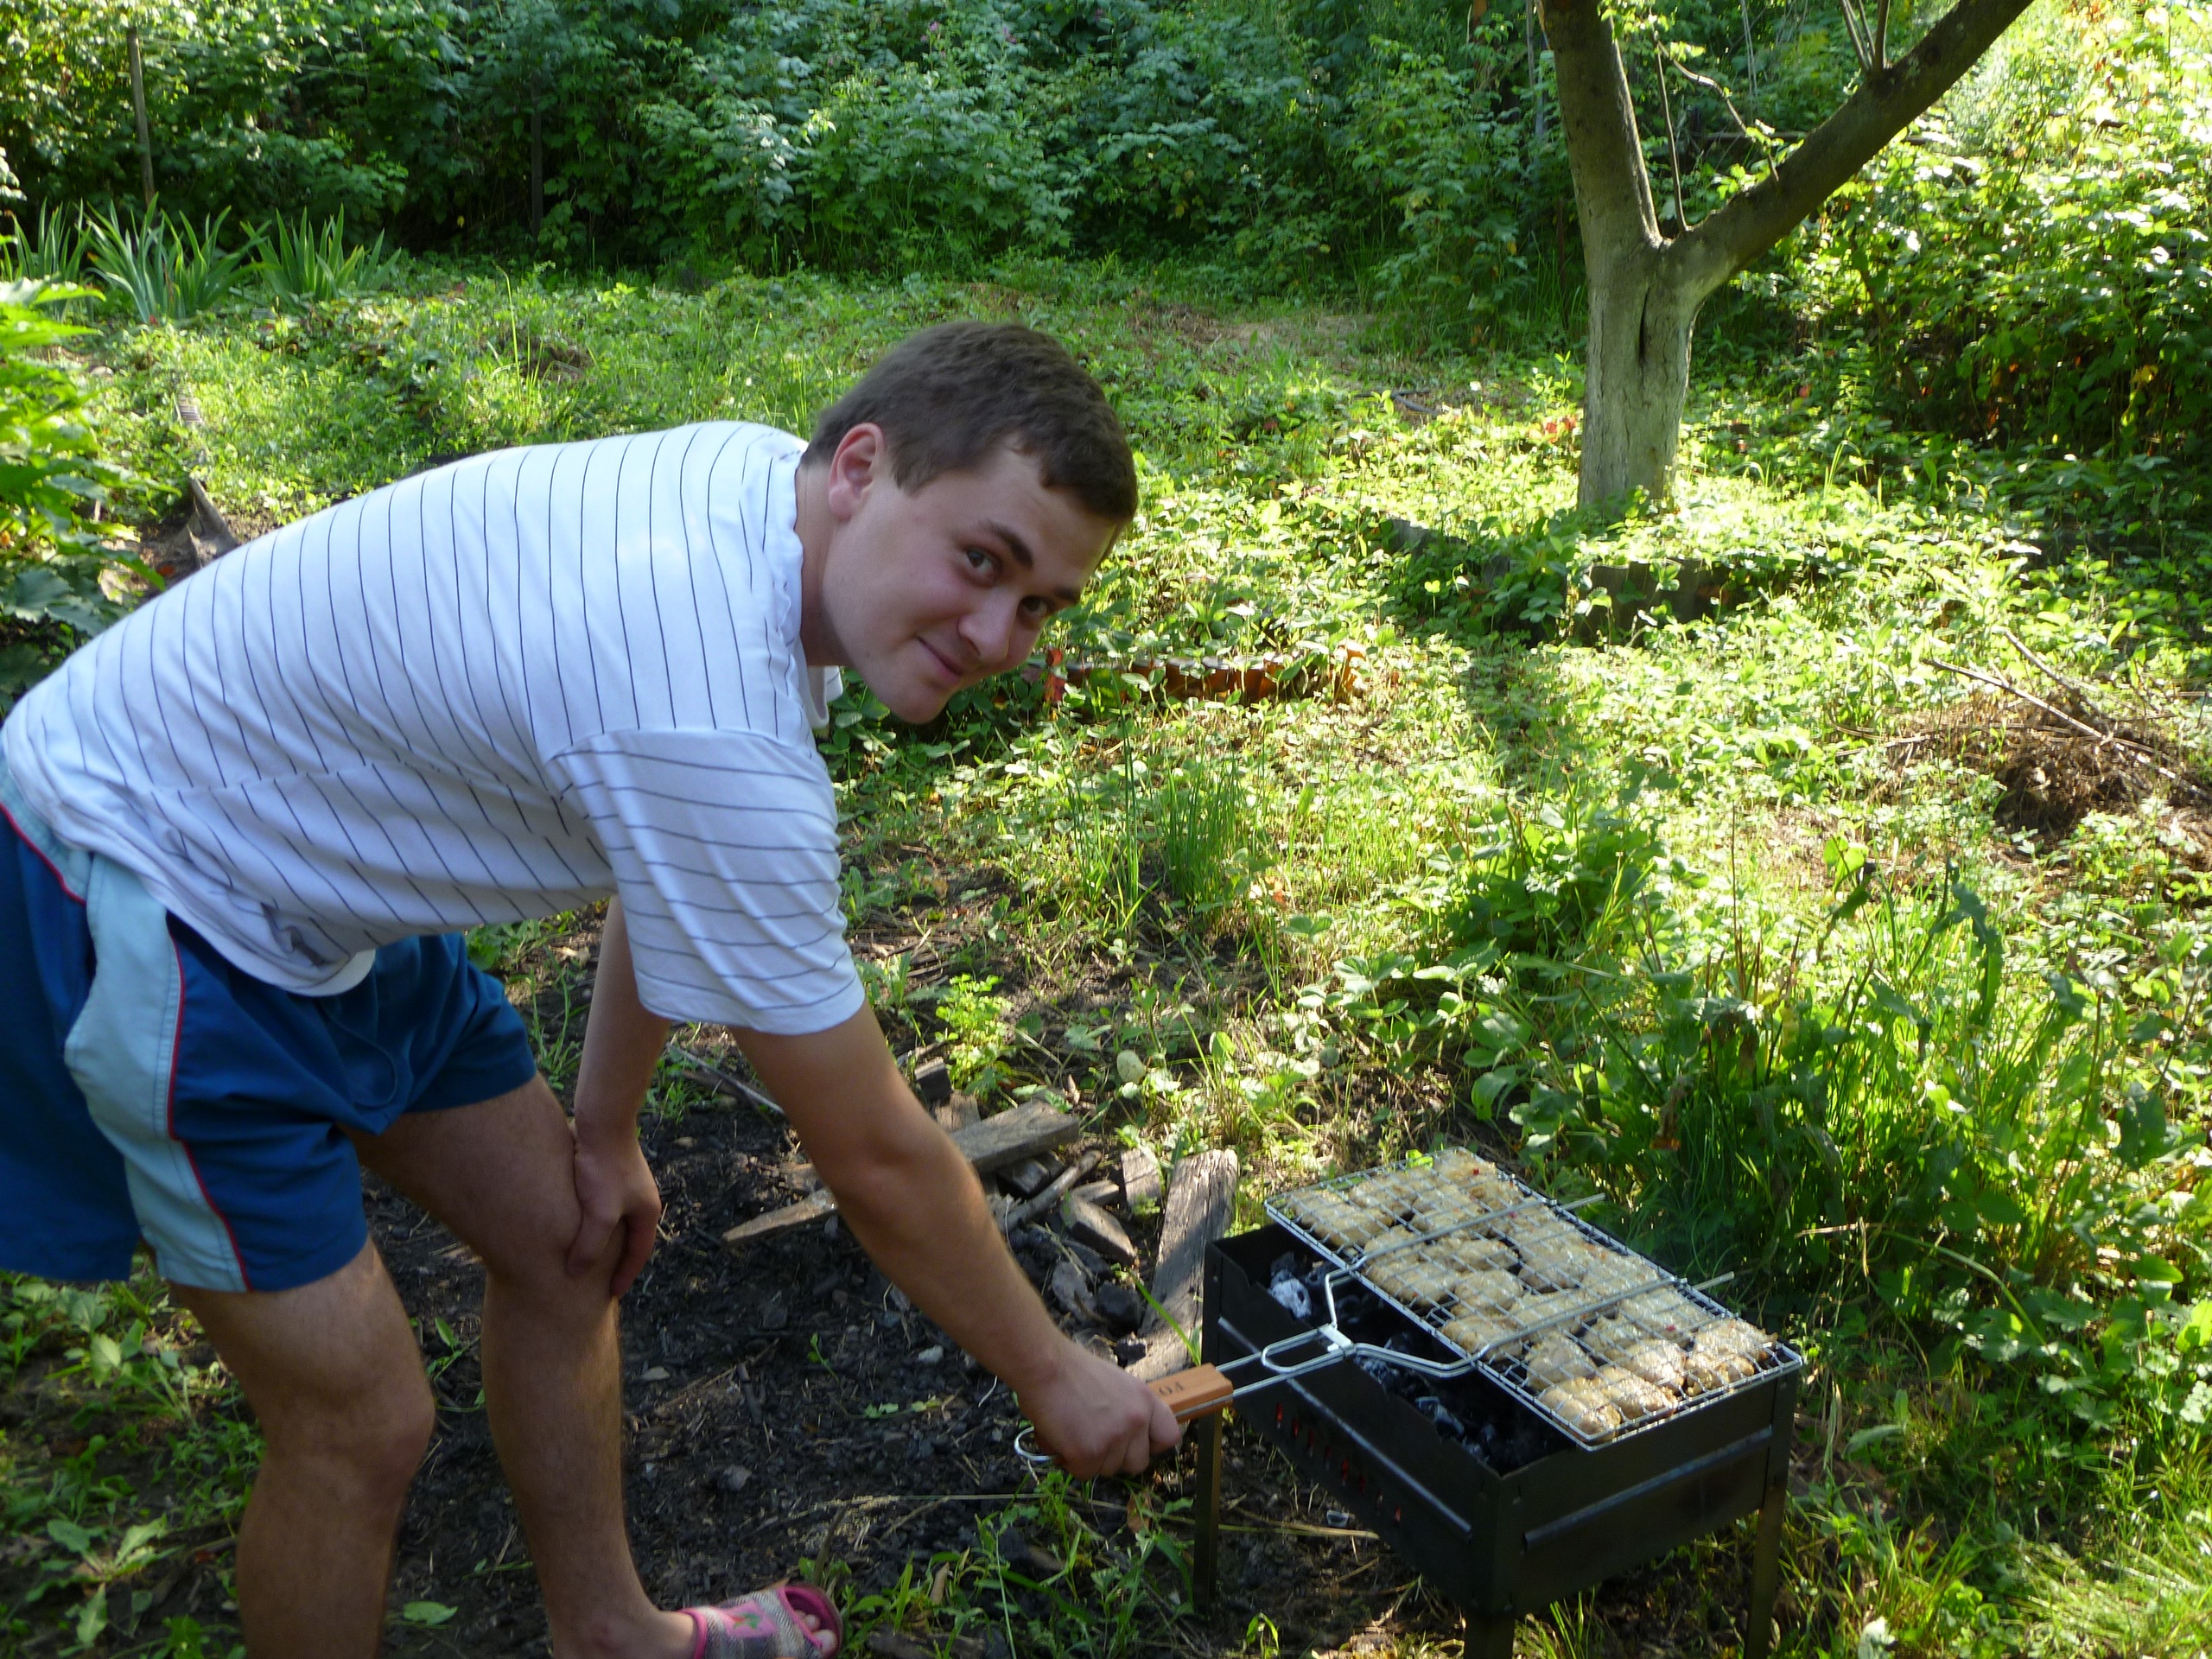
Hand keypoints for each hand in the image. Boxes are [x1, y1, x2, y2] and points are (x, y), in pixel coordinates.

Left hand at [567, 1131, 662, 1294]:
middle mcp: (641, 1198)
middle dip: (616, 1259)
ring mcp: (625, 1184)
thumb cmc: (604, 1168)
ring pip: (614, 1221)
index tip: (611, 1294)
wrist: (600, 1121)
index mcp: (647, 1211)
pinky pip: (601, 1205)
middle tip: (600, 1280)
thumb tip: (575, 1273)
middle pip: (629, 1237)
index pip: (638, 1253)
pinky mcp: (608, 1172)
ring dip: (602, 1239)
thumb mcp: (599, 1214)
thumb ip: (589, 1247)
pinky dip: (591, 1220)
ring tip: (584, 1253)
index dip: (624, 1275)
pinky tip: (573, 1223)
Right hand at [1018, 1337, 1182, 1476]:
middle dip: (1116, 1457)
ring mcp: (1114, 1439)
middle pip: (1137, 1463)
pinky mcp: (1089, 1454)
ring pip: (1108, 1470)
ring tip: (1072, 1431)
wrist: (1045, 1366)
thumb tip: (1125, 1433)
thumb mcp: (1116, 1383)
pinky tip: (1061, 1438)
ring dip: (1090, 1458)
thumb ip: (1127, 1408)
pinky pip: (1083, 1473)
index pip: (1169, 1436)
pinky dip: (1070, 1461)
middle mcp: (1136, 1422)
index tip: (1135, 1443)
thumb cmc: (1072, 1370)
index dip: (1151, 1444)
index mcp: (1145, 1400)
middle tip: (1094, 1439)